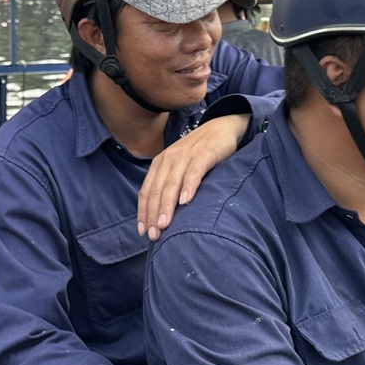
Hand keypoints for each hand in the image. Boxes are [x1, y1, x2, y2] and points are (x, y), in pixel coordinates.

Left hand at [138, 113, 249, 237]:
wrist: (221, 128)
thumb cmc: (199, 153)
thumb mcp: (179, 167)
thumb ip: (169, 185)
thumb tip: (162, 215)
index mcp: (159, 164)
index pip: (147, 191)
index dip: (143, 212)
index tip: (142, 232)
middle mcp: (168, 159)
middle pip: (157, 190)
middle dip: (153, 214)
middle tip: (154, 236)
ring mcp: (185, 156)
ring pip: (171, 184)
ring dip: (167, 206)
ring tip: (165, 225)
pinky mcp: (203, 154)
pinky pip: (194, 172)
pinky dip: (188, 187)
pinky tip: (186, 202)